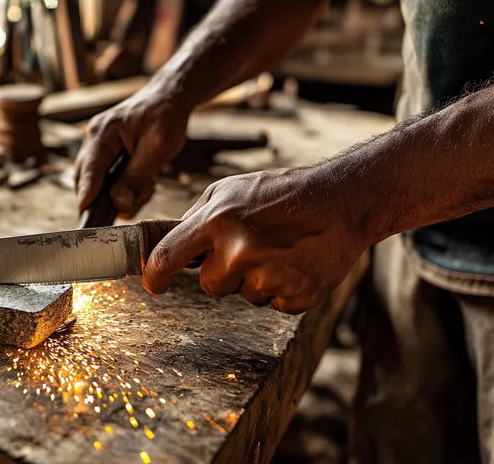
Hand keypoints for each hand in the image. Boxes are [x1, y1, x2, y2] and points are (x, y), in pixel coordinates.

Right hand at [75, 89, 188, 216]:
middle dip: (112, 197)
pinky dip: (126, 187)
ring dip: (122, 193)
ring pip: (98, 185)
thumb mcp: (158, 146)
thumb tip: (119, 204)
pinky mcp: (106, 156)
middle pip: (87, 182)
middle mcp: (93, 141)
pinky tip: (145, 178)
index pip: (88, 171)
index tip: (88, 221)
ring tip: (149, 182)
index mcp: (102, 134)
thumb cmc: (165, 116)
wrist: (169, 98)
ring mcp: (98, 148)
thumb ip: (137, 176)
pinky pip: (107, 181)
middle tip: (141, 194)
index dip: (87, 197)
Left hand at [142, 168, 368, 313]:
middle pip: (209, 285)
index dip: (153, 276)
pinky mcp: (295, 296)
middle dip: (224, 272)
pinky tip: (296, 263)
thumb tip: (166, 243)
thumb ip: (196, 217)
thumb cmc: (281, 192)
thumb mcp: (230, 189)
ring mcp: (268, 276)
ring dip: (256, 279)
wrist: (342, 201)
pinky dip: (282, 289)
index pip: (167, 257)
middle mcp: (238, 251)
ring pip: (243, 295)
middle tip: (252, 246)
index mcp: (217, 220)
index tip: (152, 285)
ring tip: (279, 250)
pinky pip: (273, 304)